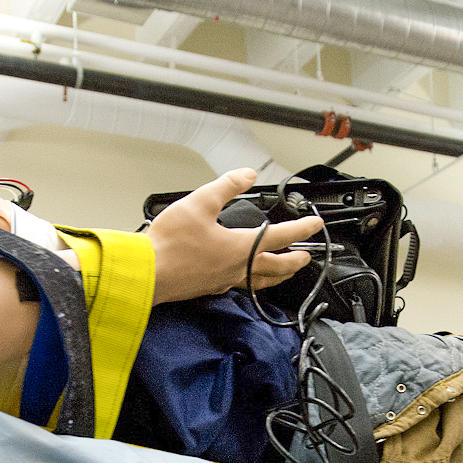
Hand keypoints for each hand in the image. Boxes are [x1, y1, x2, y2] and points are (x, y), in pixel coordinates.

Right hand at [147, 169, 323, 304]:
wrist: (147, 273)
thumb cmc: (170, 244)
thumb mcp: (200, 202)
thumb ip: (226, 186)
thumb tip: (246, 175)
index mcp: (240, 247)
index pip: (281, 237)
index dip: (301, 229)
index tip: (315, 225)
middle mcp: (237, 268)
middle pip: (277, 267)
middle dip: (296, 260)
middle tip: (307, 256)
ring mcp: (224, 281)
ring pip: (261, 281)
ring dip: (278, 275)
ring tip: (285, 272)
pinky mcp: (210, 287)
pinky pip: (240, 286)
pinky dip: (252, 282)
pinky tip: (246, 278)